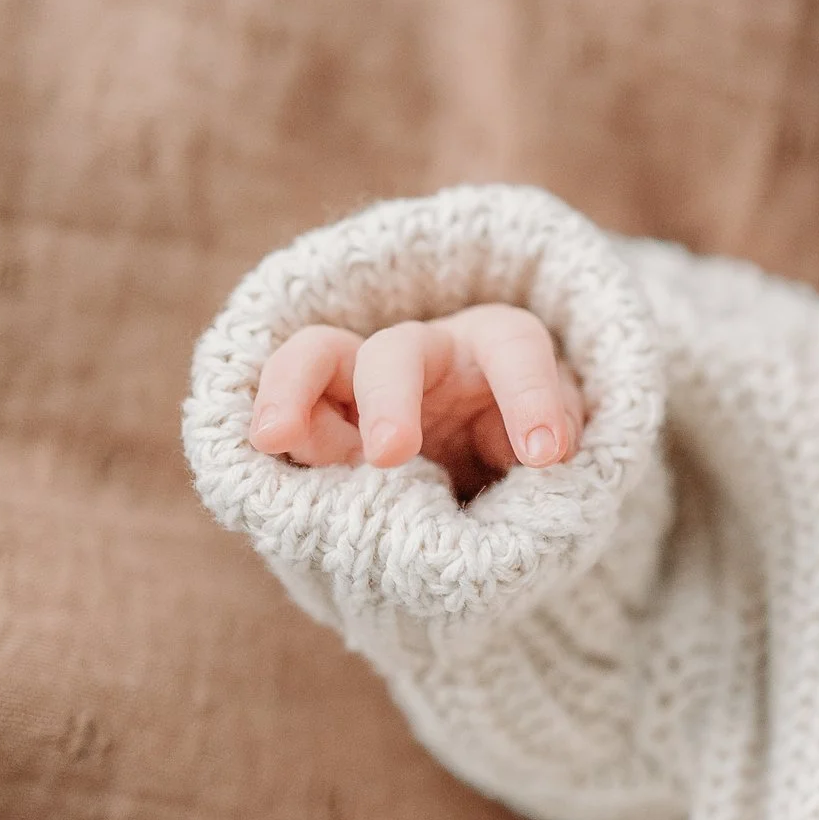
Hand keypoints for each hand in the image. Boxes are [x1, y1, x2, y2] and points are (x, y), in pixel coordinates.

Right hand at [249, 304, 585, 499]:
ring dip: (292, 391)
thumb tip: (543, 453)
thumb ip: (557, 436)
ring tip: (273, 436)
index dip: (531, 394)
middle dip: (391, 398)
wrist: (480, 471)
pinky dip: (270, 427)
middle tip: (390, 454)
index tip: (546, 457)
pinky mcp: (319, 421)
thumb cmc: (521, 441)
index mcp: (492, 349)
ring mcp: (360, 384)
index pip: (513, 348)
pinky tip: (261, 459)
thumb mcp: (557, 439)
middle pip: (398, 350)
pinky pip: (282, 410)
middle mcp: (424, 354)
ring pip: (315, 357)